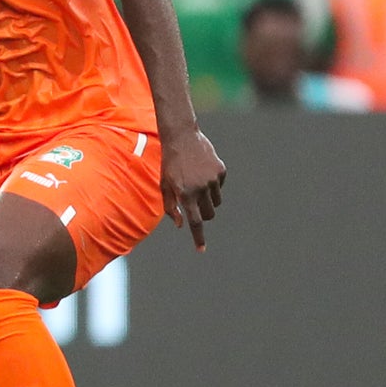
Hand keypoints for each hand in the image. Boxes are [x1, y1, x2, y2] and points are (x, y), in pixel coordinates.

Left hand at [160, 128, 225, 250]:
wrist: (181, 136)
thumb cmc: (169, 163)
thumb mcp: (164, 184)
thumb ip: (170, 206)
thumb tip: (180, 225)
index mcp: (185, 193)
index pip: (195, 222)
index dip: (198, 237)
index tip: (201, 250)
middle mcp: (200, 188)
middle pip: (209, 215)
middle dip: (203, 214)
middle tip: (194, 203)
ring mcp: (213, 179)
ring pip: (216, 203)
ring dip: (208, 199)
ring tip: (196, 183)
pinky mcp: (221, 170)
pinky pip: (220, 186)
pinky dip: (213, 184)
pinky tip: (202, 170)